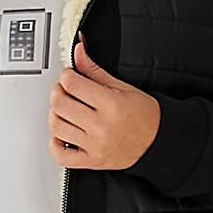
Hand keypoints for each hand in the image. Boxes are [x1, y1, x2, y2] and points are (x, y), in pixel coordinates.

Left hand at [48, 32, 160, 170]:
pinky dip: (55, 143)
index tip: (70, 75)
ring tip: (64, 109)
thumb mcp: (122, 86)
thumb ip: (94, 70)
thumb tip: (78, 52)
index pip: (72, 84)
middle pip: (60, 104)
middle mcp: (101, 127)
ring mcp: (94, 146)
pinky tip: (63, 133)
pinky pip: (61, 155)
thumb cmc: (144, 115)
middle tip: (64, 89)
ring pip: (56, 127)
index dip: (67, 75)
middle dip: (58, 91)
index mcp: (111, 105)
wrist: (157, 141)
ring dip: (55, 114)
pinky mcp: (91, 161)